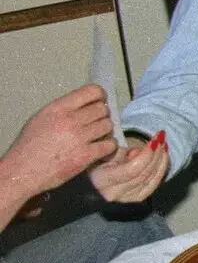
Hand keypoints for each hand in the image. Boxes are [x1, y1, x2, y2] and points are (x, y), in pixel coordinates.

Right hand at [2, 85, 116, 197]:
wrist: (22, 171)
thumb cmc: (29, 146)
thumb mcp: (41, 118)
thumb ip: (63, 109)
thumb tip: (84, 105)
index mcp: (58, 108)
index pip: (91, 91)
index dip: (99, 96)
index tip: (99, 102)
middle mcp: (70, 120)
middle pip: (102, 109)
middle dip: (101, 115)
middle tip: (95, 123)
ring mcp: (79, 138)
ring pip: (107, 126)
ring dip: (104, 131)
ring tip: (96, 137)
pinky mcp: (85, 155)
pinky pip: (110, 145)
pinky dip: (108, 147)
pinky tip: (100, 149)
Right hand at [89, 134, 168, 202]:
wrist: (87, 190)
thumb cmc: (90, 168)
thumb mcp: (99, 157)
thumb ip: (118, 153)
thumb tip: (138, 152)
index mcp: (104, 180)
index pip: (133, 169)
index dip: (147, 154)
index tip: (155, 139)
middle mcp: (116, 192)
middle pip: (144, 173)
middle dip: (156, 153)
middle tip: (161, 136)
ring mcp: (127, 199)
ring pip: (151, 179)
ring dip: (161, 160)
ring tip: (164, 144)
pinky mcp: (135, 199)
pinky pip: (153, 185)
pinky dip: (160, 170)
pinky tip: (163, 158)